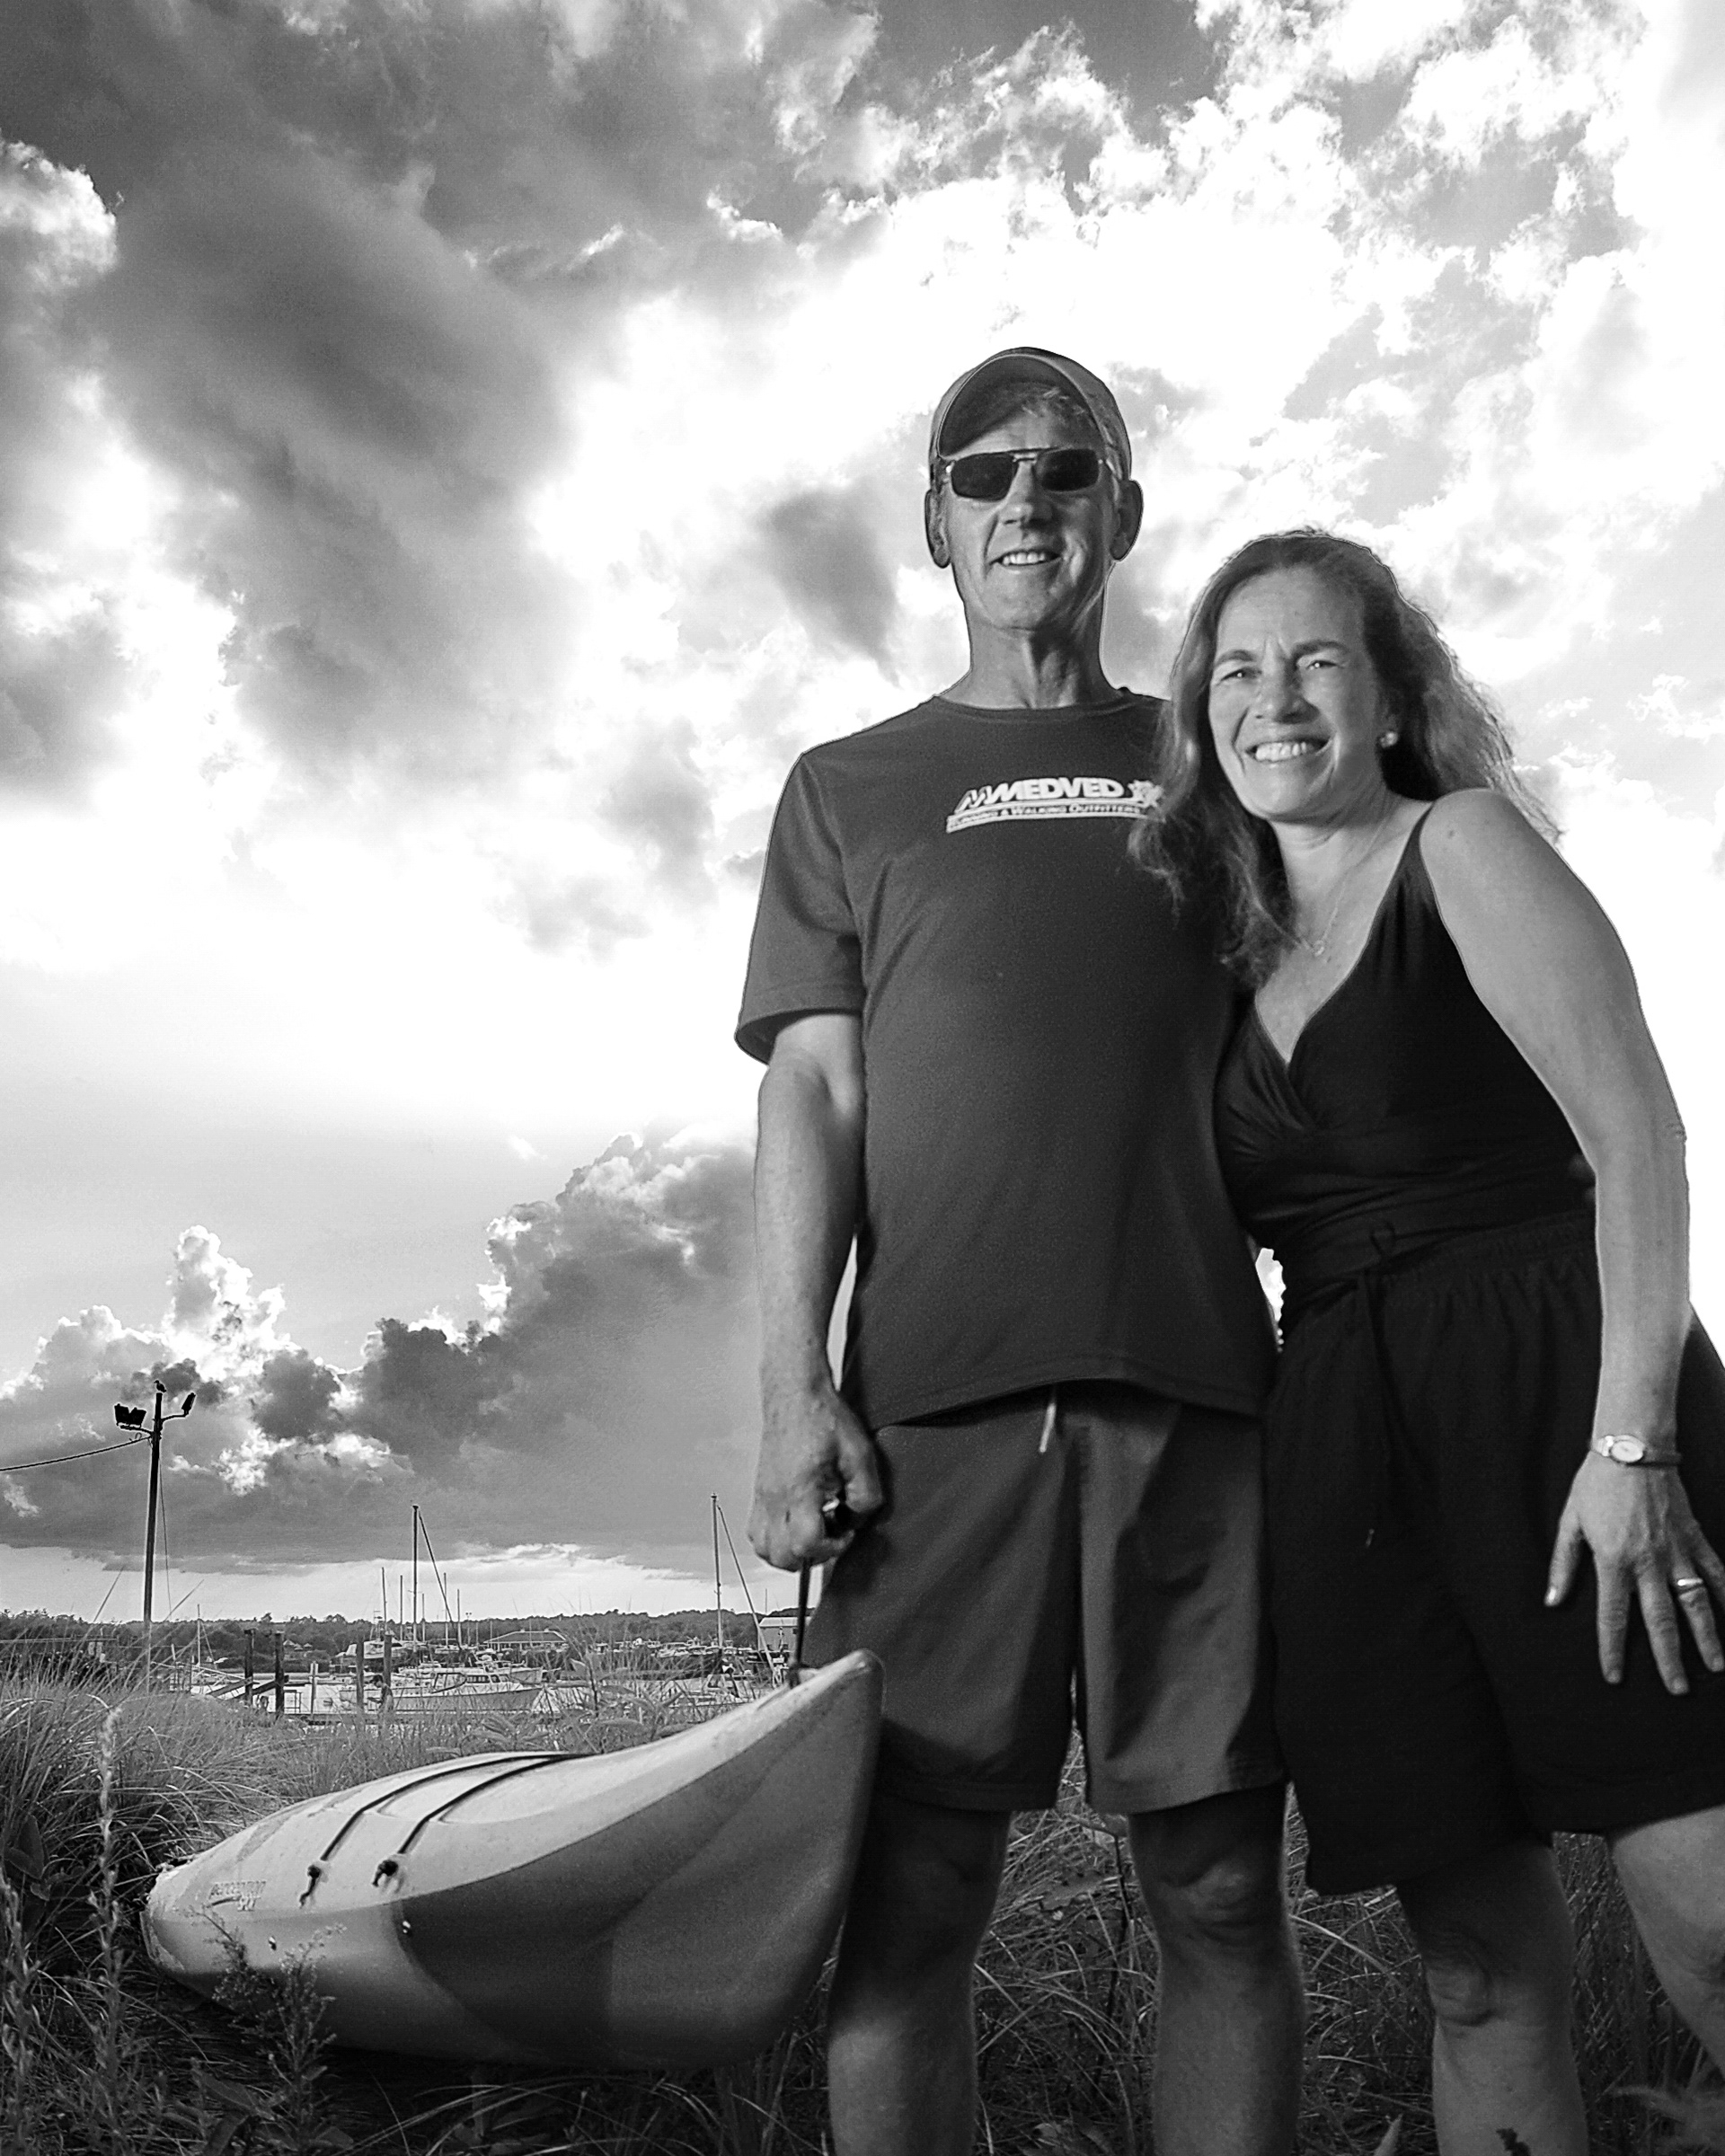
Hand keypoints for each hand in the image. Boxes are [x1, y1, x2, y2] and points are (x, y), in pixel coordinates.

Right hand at [747, 1377, 882, 1570]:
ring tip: (813, 1530)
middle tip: (830, 1535)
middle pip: (780, 1557)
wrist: (795, 1394)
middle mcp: (775, 1498)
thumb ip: (866, 1493)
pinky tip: (797, 1520)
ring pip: (763, 1548)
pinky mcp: (760, 1491)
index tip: (845, 1533)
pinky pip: (756, 1531)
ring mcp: (763, 1496)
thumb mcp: (860, 1454)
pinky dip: (775, 1538)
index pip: (805, 1545)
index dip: (830, 1549)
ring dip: (789, 1551)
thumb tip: (858, 1517)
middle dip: (810, 1557)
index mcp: (800, 1490)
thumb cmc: (822, 1418)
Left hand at [1546, 1454, 1724, 1690]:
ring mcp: (1676, 1552)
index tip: (1615, 1677)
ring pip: (1695, 1604)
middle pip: (1660, 1621)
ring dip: (1706, 1638)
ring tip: (1715, 1667)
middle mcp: (1648, 1563)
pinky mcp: (1695, 1538)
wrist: (1632, 1449)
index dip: (1613, 1649)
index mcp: (1613, 1561)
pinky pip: (1715, 1573)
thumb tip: (1553, 1601)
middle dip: (1668, 1658)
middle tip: (1676, 1689)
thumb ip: (1564, 1564)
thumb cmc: (1595, 1485)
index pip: (1613, 1616)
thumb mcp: (1570, 1522)